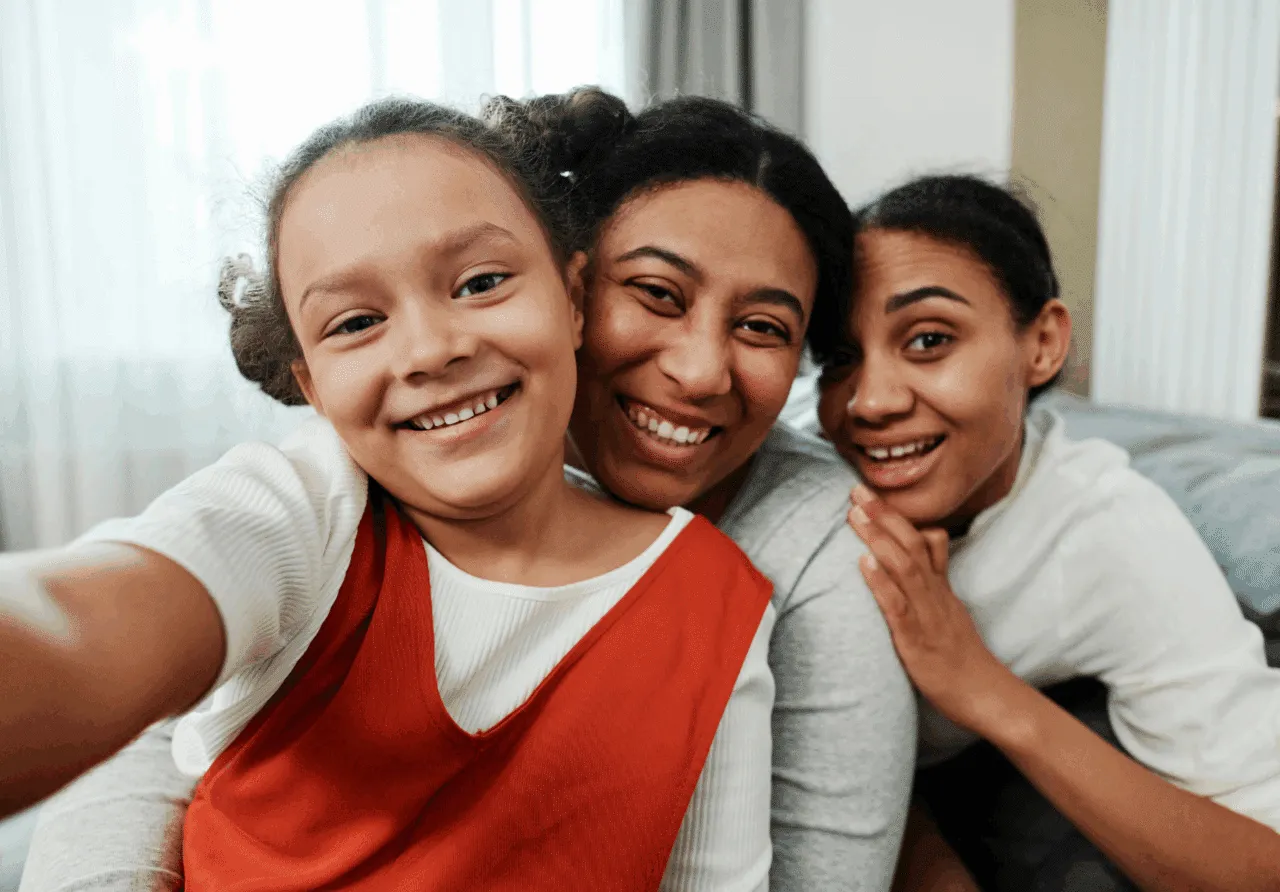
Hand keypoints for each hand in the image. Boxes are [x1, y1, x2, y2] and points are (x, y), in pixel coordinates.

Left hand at [847, 485, 1020, 734]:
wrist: (984, 693)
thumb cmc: (961, 656)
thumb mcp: (950, 611)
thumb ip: (934, 583)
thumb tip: (923, 557)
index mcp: (940, 587)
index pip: (924, 540)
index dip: (898, 515)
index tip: (871, 493)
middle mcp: (934, 594)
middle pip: (912, 544)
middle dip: (883, 515)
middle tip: (856, 490)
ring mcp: (927, 614)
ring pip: (904, 567)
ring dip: (878, 538)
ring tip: (855, 514)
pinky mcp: (916, 639)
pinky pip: (898, 605)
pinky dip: (880, 582)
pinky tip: (863, 563)